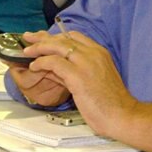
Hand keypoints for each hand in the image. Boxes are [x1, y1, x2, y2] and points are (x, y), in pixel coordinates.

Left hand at [19, 30, 136, 138]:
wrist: (123, 115)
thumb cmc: (111, 103)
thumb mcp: (95, 80)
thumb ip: (76, 71)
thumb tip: (56, 70)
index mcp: (100, 52)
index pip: (74, 36)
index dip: (57, 36)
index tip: (45, 38)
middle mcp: (93, 53)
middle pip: (63, 38)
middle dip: (43, 38)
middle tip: (30, 38)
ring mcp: (86, 63)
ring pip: (57, 46)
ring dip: (39, 48)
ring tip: (27, 52)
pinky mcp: (78, 76)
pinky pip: (54, 63)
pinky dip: (41, 62)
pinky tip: (34, 67)